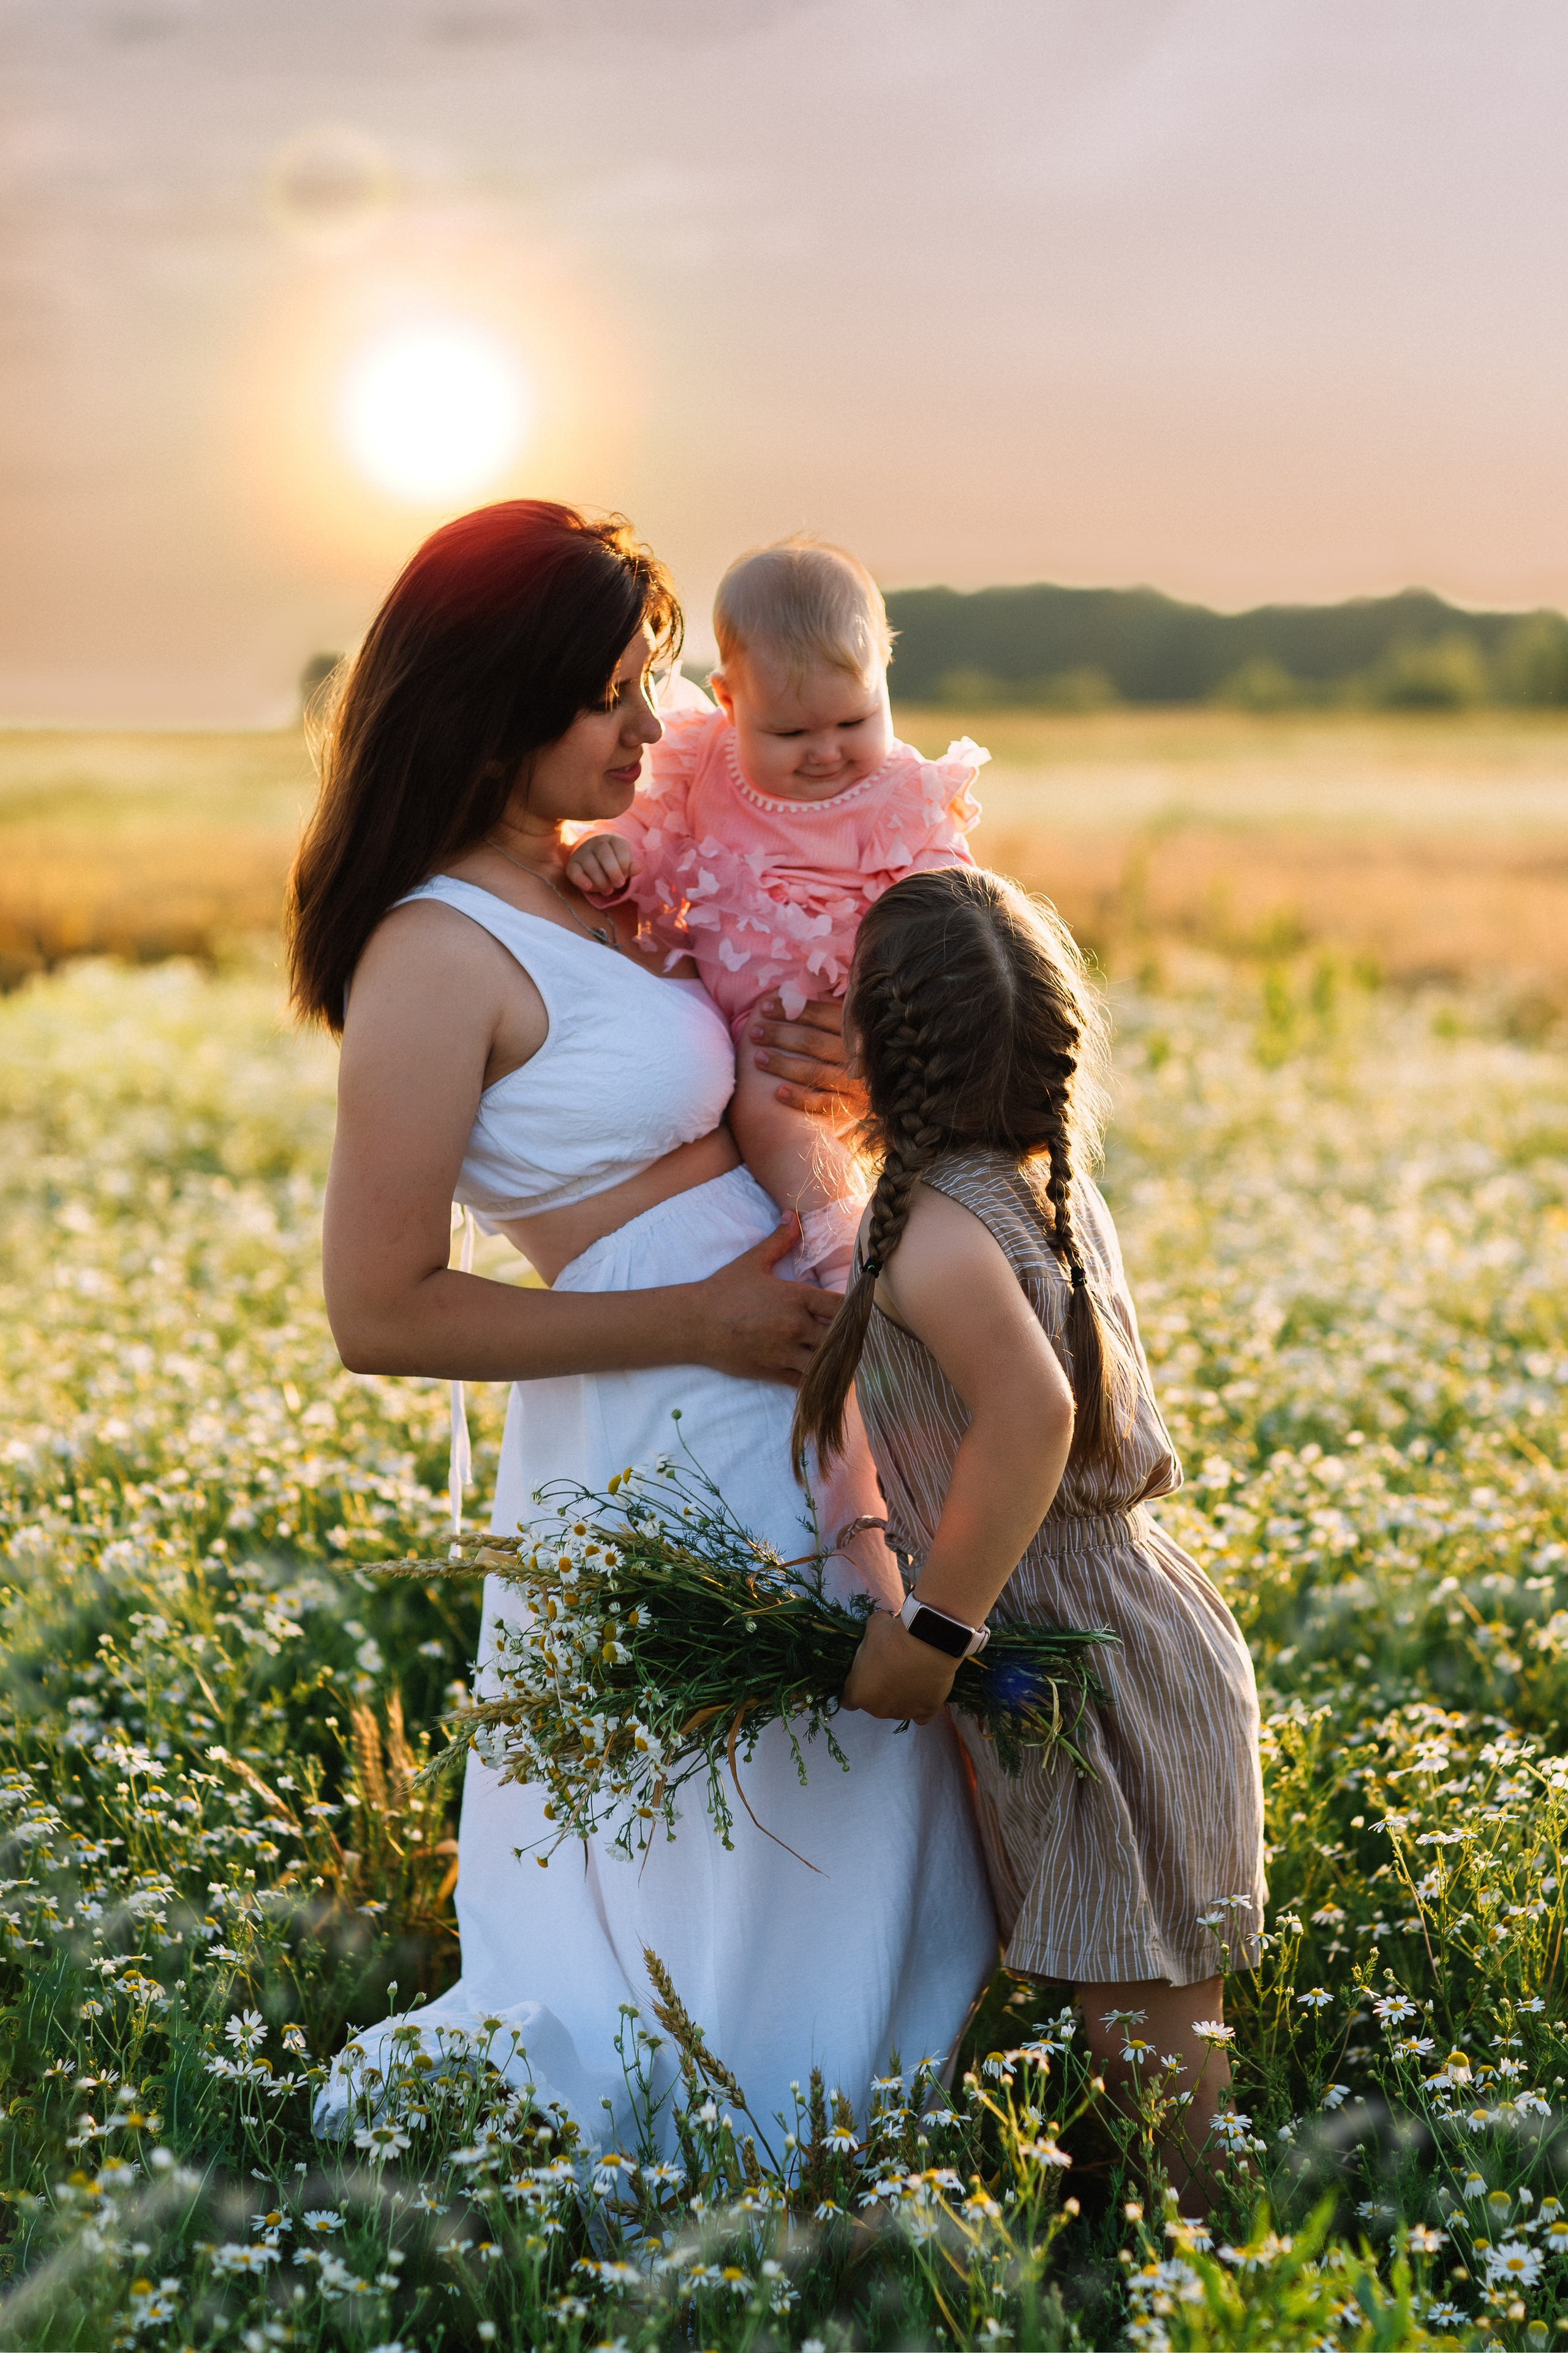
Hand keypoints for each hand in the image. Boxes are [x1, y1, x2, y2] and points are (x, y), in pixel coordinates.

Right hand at [564, 834, 636, 896]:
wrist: (594, 860)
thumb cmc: (614, 863)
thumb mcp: (624, 863)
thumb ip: (630, 867)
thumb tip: (638, 868)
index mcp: (614, 839)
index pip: (620, 848)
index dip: (624, 864)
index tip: (626, 876)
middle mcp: (597, 843)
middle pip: (604, 854)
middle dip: (613, 871)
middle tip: (619, 885)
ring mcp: (583, 852)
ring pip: (590, 864)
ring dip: (600, 880)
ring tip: (608, 891)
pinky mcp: (572, 864)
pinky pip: (574, 870)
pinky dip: (580, 879)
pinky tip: (588, 887)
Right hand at [688, 1215, 839, 1384]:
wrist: (695, 1323)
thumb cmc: (723, 1290)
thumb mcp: (753, 1261)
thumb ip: (779, 1240)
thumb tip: (792, 1215)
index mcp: (796, 1298)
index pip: (841, 1306)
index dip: (853, 1309)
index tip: (854, 1310)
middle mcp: (795, 1327)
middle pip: (840, 1338)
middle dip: (848, 1338)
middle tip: (852, 1336)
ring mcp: (784, 1352)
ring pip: (826, 1363)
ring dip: (835, 1361)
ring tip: (840, 1357)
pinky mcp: (772, 1371)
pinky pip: (804, 1382)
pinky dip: (815, 1379)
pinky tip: (820, 1374)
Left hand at [748, 994, 868, 1121]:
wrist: (889, 1091)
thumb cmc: (862, 1051)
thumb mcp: (855, 1026)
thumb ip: (836, 1009)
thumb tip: (800, 988)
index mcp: (859, 1030)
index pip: (821, 1014)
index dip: (791, 1010)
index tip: (763, 1008)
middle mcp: (859, 1055)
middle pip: (812, 1042)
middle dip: (779, 1035)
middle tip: (754, 1032)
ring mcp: (856, 1084)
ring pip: (814, 1072)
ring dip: (782, 1064)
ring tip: (758, 1058)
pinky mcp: (852, 1108)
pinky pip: (822, 1103)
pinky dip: (799, 1098)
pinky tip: (777, 1092)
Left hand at [841, 1608, 958, 1722]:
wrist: (927, 1643)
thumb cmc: (892, 1637)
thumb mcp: (872, 1629)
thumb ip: (869, 1639)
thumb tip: (878, 1632)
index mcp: (859, 1693)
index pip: (848, 1700)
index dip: (856, 1686)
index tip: (865, 1674)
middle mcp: (878, 1709)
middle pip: (874, 1704)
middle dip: (879, 1690)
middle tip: (891, 1668)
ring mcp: (903, 1713)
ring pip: (897, 1708)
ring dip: (900, 1696)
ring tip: (912, 1674)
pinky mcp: (926, 1713)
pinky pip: (920, 1716)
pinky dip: (921, 1706)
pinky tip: (924, 1691)